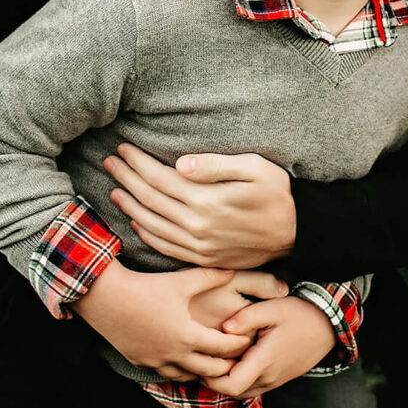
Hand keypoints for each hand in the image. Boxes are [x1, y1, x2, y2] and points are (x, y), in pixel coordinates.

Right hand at [72, 263, 283, 380]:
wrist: (107, 298)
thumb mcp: (182, 281)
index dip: (240, 344)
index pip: (225, 348)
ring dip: (202, 371)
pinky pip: (166, 373)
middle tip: (237, 359)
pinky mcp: (141, 362)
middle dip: (226, 365)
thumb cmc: (146, 287)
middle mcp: (175, 354)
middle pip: (210, 369)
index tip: (248, 340)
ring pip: (188, 376)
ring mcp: (156, 361)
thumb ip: (210, 277)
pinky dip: (179, 370)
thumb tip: (232, 269)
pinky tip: (183, 362)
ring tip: (213, 363)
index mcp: (189, 335)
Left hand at [105, 144, 296, 269]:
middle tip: (110, 162)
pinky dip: (146, 233)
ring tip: (115, 189)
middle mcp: (197, 227)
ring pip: (152, 225)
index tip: (124, 148)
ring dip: (130, 206)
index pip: (160, 178)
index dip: (138, 162)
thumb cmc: (278, 194)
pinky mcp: (203, 259)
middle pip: (150, 200)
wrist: (297, 234)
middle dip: (126, 178)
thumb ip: (215, 165)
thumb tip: (180, 164)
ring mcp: (199, 246)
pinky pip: (166, 247)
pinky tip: (136, 221)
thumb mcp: (255, 168)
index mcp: (207, 201)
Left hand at [196, 295, 336, 399]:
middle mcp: (268, 377)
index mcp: (265, 361)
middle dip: (213, 379)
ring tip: (215, 357)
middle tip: (203, 357)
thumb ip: (247, 317)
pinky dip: (238, 379)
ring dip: (225, 380)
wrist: (328, 327)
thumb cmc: (301, 314)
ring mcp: (274, 381)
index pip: (230, 385)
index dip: (210, 377)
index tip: (203, 357)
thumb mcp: (274, 307)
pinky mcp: (277, 380)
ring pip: (241, 392)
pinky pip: (251, 387)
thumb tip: (224, 327)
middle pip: (231, 392)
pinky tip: (233, 360)